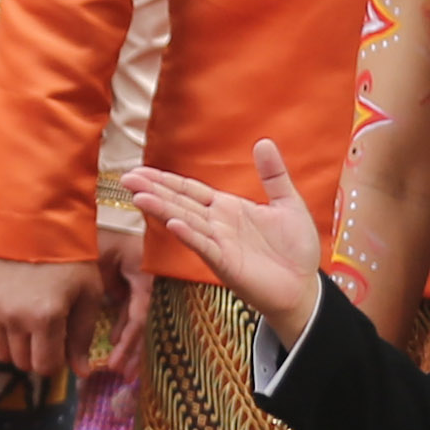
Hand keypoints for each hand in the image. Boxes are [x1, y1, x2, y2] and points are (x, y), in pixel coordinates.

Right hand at [0, 255, 111, 377]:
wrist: (36, 222)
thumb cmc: (71, 258)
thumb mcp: (88, 295)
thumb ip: (82, 337)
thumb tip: (82, 372)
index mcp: (46, 317)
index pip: (45, 366)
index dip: (56, 362)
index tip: (62, 347)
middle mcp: (15, 317)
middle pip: (23, 362)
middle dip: (38, 355)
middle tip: (49, 335)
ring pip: (0, 352)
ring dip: (16, 347)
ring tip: (30, 328)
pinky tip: (12, 318)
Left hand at [95, 219, 151, 379]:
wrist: (107, 207)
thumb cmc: (101, 227)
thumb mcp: (99, 256)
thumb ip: (102, 286)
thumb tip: (105, 320)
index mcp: (143, 268)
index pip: (139, 312)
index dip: (128, 340)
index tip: (113, 364)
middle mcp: (146, 277)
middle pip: (141, 321)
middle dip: (131, 350)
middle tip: (120, 374)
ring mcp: (141, 280)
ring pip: (137, 318)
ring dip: (128, 344)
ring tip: (120, 370)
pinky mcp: (134, 282)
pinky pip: (130, 310)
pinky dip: (123, 328)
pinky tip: (115, 346)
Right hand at [121, 140, 324, 347]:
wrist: (304, 287)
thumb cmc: (294, 248)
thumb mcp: (287, 203)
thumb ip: (273, 175)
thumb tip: (264, 142)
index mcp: (227, 209)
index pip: (190, 190)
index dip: (165, 180)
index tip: (140, 170)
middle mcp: (217, 225)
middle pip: (179, 203)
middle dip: (153, 191)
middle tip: (125, 179)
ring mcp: (219, 245)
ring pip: (185, 222)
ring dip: (162, 210)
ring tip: (138, 196)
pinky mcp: (227, 265)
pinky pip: (205, 248)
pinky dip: (189, 236)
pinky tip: (173, 225)